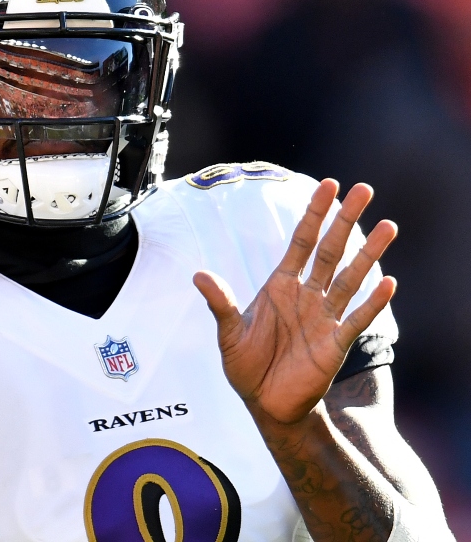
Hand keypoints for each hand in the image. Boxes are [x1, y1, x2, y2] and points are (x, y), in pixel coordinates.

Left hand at [193, 180, 396, 424]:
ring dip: (368, 254)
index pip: (301, 241)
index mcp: (280, 286)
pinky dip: (372, 302)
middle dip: (345, 220)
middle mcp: (307, 295)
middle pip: (330, 250)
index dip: (314, 214)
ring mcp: (324, 317)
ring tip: (388, 226)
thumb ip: (220, 303)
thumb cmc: (247, 366)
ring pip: (350, 278)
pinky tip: (389, 282)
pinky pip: (357, 318)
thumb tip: (198, 274)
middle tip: (365, 189)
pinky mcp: (336, 344)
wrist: (265, 404)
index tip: (328, 185)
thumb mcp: (228, 333)